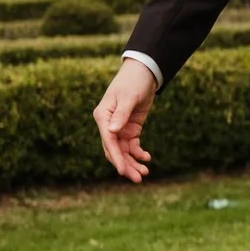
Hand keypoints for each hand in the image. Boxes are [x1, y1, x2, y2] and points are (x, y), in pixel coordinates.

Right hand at [93, 57, 158, 182]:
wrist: (144, 72)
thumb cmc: (134, 81)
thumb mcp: (129, 97)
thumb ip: (121, 114)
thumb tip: (112, 131)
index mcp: (103, 116)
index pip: (108, 141)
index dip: (116, 157)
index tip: (123, 171)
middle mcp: (108, 124)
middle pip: (114, 150)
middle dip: (126, 165)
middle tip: (139, 178)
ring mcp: (119, 127)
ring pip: (123, 151)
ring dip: (132, 162)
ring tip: (145, 173)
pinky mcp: (130, 128)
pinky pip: (132, 146)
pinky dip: (138, 153)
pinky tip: (147, 158)